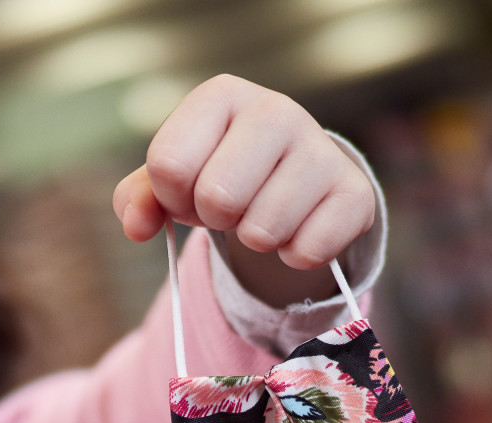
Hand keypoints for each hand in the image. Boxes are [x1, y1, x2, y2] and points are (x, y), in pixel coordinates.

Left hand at [112, 75, 374, 271]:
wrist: (293, 178)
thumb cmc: (219, 172)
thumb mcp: (172, 180)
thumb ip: (137, 199)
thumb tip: (138, 226)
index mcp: (221, 97)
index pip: (169, 165)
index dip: (172, 197)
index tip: (188, 191)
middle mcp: (275, 110)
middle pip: (217, 199)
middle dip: (216, 219)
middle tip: (230, 206)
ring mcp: (320, 149)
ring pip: (262, 231)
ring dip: (254, 240)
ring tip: (263, 214)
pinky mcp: (354, 193)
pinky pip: (307, 251)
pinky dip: (293, 256)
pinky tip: (298, 229)